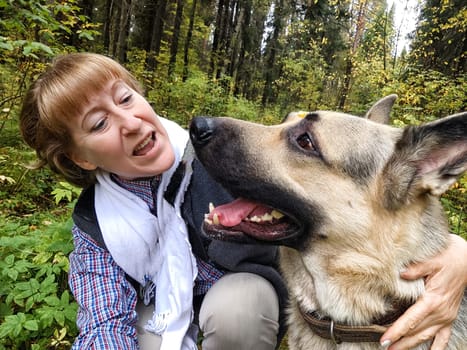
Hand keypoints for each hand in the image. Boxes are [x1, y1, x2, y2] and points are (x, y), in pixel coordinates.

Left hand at [380, 234, 466, 349]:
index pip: (410, 319)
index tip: (384, 340)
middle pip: (416, 332)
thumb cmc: (447, 258)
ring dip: (411, 345)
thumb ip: (416, 269)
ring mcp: (446, 316)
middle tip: (384, 347)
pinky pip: (443, 337)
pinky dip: (435, 347)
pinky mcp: (449, 317)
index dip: (396, 331)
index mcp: (433, 300)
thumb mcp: (431, 260)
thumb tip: (401, 274)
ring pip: (426, 336)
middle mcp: (440, 312)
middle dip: (400, 341)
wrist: (465, 260)